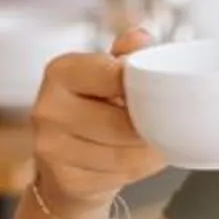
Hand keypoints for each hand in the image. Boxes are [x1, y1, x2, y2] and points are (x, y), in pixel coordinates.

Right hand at [26, 28, 164, 218]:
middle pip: (121, 121)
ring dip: (151, 150)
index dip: (143, 86)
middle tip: (170, 124)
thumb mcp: (106, 77)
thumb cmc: (92, 113)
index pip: (112, 75)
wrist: (66, 168)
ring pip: (123, 152)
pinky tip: (143, 159)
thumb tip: (141, 39)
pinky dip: (141, 168)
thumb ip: (125, 55)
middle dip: (152, 125)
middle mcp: (48, 108)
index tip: (160, 91)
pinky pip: (118, 175)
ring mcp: (51, 147)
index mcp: (60, 72)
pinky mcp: (65, 179)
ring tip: (160, 141)